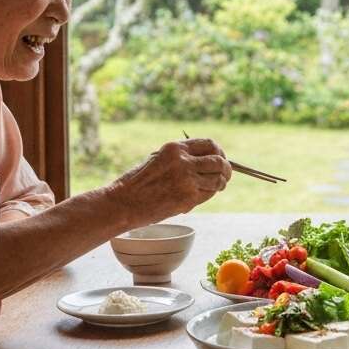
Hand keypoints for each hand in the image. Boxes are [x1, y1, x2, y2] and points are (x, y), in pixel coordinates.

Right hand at [111, 139, 231, 226]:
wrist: (123, 203)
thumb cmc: (138, 183)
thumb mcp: (158, 159)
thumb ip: (181, 158)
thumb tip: (207, 162)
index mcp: (175, 148)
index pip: (209, 144)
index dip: (219, 153)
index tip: (221, 159)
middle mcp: (183, 161)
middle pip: (219, 161)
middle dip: (226, 169)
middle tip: (225, 176)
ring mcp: (187, 179)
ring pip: (217, 179)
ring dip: (220, 184)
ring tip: (217, 187)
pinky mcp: (188, 198)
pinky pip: (208, 194)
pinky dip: (209, 194)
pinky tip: (204, 195)